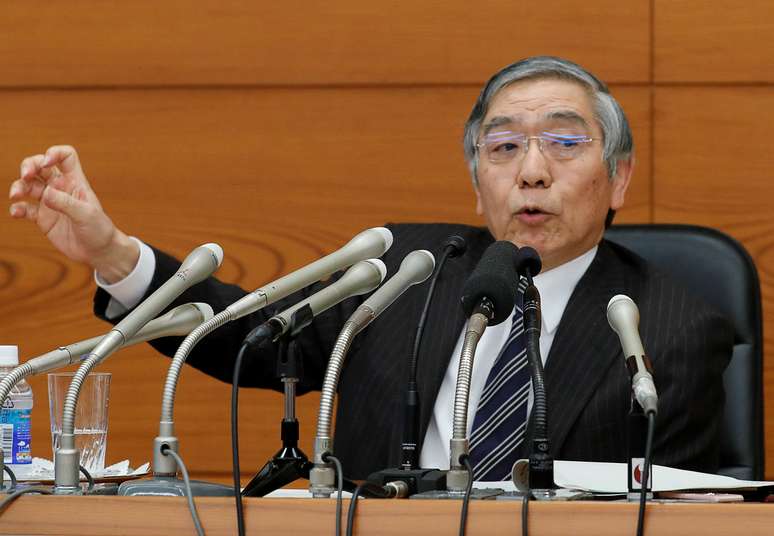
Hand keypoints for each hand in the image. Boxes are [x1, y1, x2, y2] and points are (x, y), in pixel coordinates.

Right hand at [9, 145, 138, 282]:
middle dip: (29, 166)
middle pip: (41, 166)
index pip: (66, 157)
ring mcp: (50, 202)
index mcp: (76, 182)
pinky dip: (17, 208)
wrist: (99, 252)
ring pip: (29, 186)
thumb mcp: (86, 215)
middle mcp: (61, 189)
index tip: (47, 163)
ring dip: (19, 186)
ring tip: (15, 195)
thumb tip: (45, 193)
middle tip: (25, 175)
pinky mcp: (43, 218)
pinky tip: (16, 213)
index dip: (54, 153)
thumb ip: (66, 203)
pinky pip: (25, 208)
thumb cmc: (99, 231)